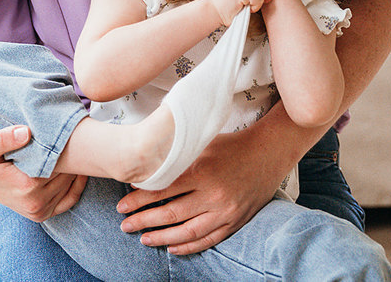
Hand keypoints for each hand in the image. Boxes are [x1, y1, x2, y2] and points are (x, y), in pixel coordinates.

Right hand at [0, 125, 86, 221]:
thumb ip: (1, 139)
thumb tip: (25, 132)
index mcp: (26, 187)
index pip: (59, 162)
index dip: (63, 146)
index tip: (63, 131)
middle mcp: (35, 203)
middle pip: (66, 174)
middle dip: (70, 156)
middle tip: (71, 137)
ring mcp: (40, 211)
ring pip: (70, 183)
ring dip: (73, 167)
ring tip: (71, 148)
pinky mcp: (43, 214)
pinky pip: (70, 199)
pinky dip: (77, 184)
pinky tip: (77, 168)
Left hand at [116, 130, 281, 253]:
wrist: (268, 153)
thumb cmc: (229, 144)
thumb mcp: (201, 142)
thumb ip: (175, 154)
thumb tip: (144, 162)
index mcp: (202, 171)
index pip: (162, 190)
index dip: (139, 199)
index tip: (123, 205)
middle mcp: (213, 194)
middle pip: (171, 213)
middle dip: (144, 221)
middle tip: (125, 225)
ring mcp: (226, 211)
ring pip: (188, 232)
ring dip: (162, 238)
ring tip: (143, 238)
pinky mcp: (235, 222)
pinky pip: (209, 240)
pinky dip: (189, 246)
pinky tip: (172, 248)